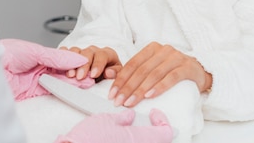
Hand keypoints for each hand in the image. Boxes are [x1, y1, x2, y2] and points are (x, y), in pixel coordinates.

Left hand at [0, 39, 93, 100]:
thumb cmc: (4, 54)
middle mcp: (38, 67)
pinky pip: (51, 91)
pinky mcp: (33, 93)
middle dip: (76, 72)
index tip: (86, 63)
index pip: (61, 58)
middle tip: (90, 74)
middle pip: (62, 70)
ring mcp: (36, 80)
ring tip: (87, 82)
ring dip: (73, 82)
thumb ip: (57, 56)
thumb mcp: (35, 51)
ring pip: (59, 81)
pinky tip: (73, 88)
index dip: (74, 61)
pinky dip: (63, 90)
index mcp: (38, 54)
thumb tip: (75, 57)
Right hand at [54, 109, 172, 142]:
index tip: (154, 112)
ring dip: (143, 135)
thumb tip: (129, 116)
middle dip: (154, 128)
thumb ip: (122, 118)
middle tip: (147, 119)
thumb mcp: (107, 120)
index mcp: (139, 139)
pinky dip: (132, 140)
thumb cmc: (88, 138)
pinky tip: (123, 135)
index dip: (162, 121)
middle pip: (157, 140)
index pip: (164, 133)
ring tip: (132, 126)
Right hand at [61, 45, 122, 80]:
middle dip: (83, 65)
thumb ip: (115, 74)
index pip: (102, 55)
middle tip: (80, 77)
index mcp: (107, 54)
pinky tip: (60, 64)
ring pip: (75, 51)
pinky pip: (65, 51)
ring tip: (70, 74)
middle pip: (87, 53)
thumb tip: (109, 72)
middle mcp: (94, 51)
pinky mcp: (71, 55)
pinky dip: (62, 56)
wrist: (101, 76)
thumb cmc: (109, 75)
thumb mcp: (118, 75)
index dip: (97, 64)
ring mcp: (81, 52)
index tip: (94, 75)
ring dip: (71, 62)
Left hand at [109, 42, 211, 107]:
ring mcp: (176, 57)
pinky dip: (159, 87)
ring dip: (141, 90)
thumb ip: (135, 72)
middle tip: (118, 102)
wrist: (199, 72)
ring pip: (154, 74)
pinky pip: (171, 77)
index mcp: (152, 48)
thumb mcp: (153, 68)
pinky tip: (150, 96)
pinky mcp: (187, 67)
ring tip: (131, 102)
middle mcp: (163, 50)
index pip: (133, 64)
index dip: (121, 79)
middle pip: (141, 70)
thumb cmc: (172, 71)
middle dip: (128, 87)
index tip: (112, 94)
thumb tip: (111, 76)